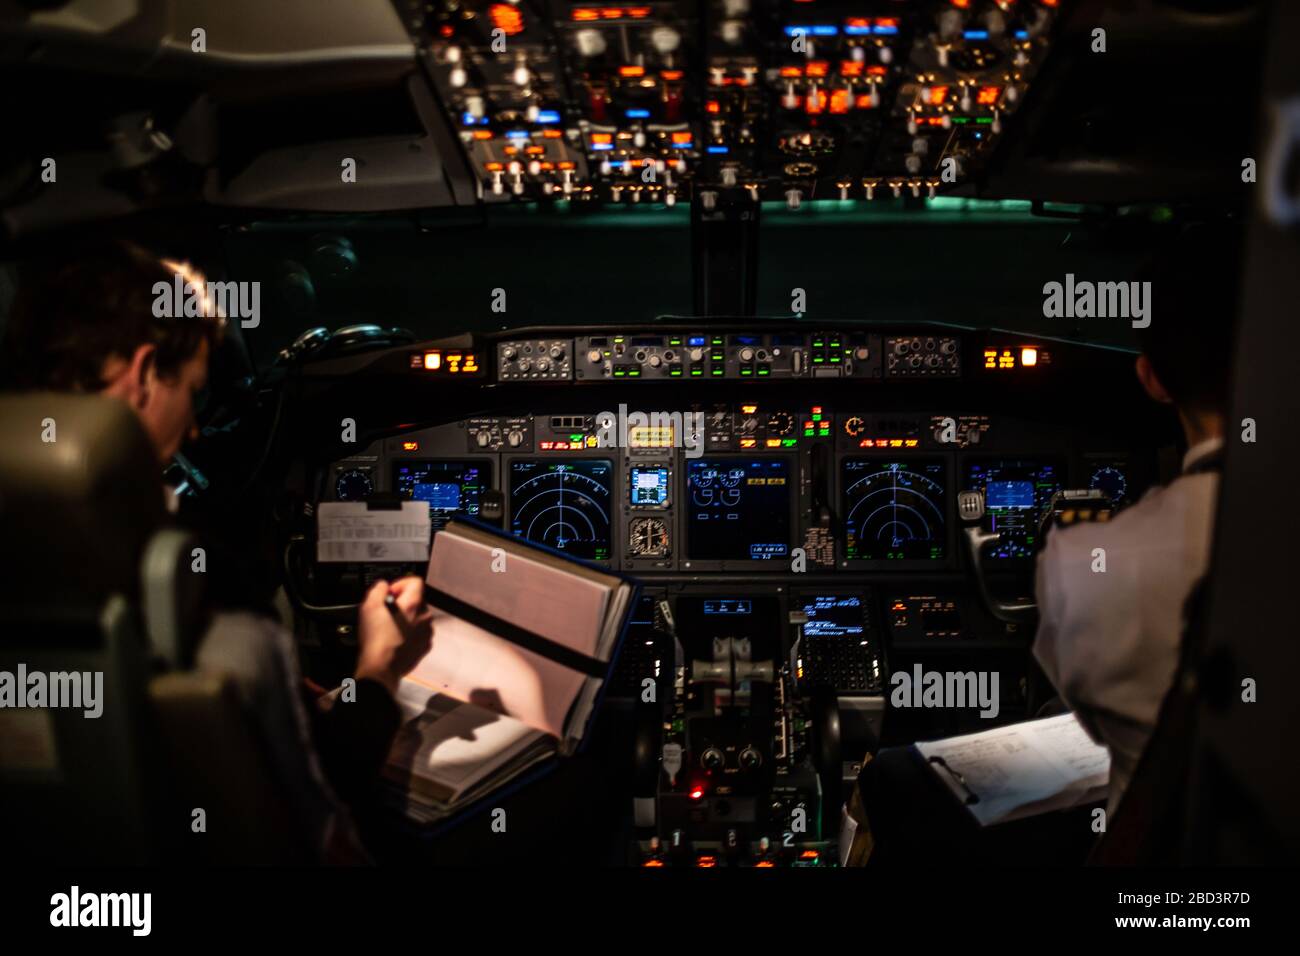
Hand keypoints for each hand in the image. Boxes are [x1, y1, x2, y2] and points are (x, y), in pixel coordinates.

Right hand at [355, 576, 433, 695]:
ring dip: (406, 619)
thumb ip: (378, 589)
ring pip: (418, 617)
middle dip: (402, 603)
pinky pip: (419, 633)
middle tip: (386, 612)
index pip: (415, 581)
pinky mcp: (425, 646)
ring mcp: (427, 633)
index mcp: (414, 604)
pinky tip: (396, 638)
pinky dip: (410, 633)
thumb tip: (384, 586)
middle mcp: (425, 617)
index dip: (400, 584)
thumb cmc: (376, 640)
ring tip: (390, 628)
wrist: (381, 667)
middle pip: (417, 600)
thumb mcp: (369, 606)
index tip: (390, 593)